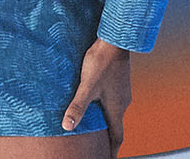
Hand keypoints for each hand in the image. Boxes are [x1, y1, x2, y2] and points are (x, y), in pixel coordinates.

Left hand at [62, 38, 130, 154]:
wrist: (114, 41)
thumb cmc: (102, 63)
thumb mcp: (86, 86)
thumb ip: (77, 106)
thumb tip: (67, 126)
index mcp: (116, 108)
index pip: (117, 136)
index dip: (112, 150)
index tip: (109, 158)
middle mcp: (122, 102)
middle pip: (116, 125)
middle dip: (108, 137)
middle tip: (101, 146)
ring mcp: (122, 91)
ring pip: (114, 111)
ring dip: (107, 120)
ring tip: (96, 124)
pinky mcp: (119, 81)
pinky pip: (113, 100)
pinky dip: (105, 106)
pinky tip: (96, 101)